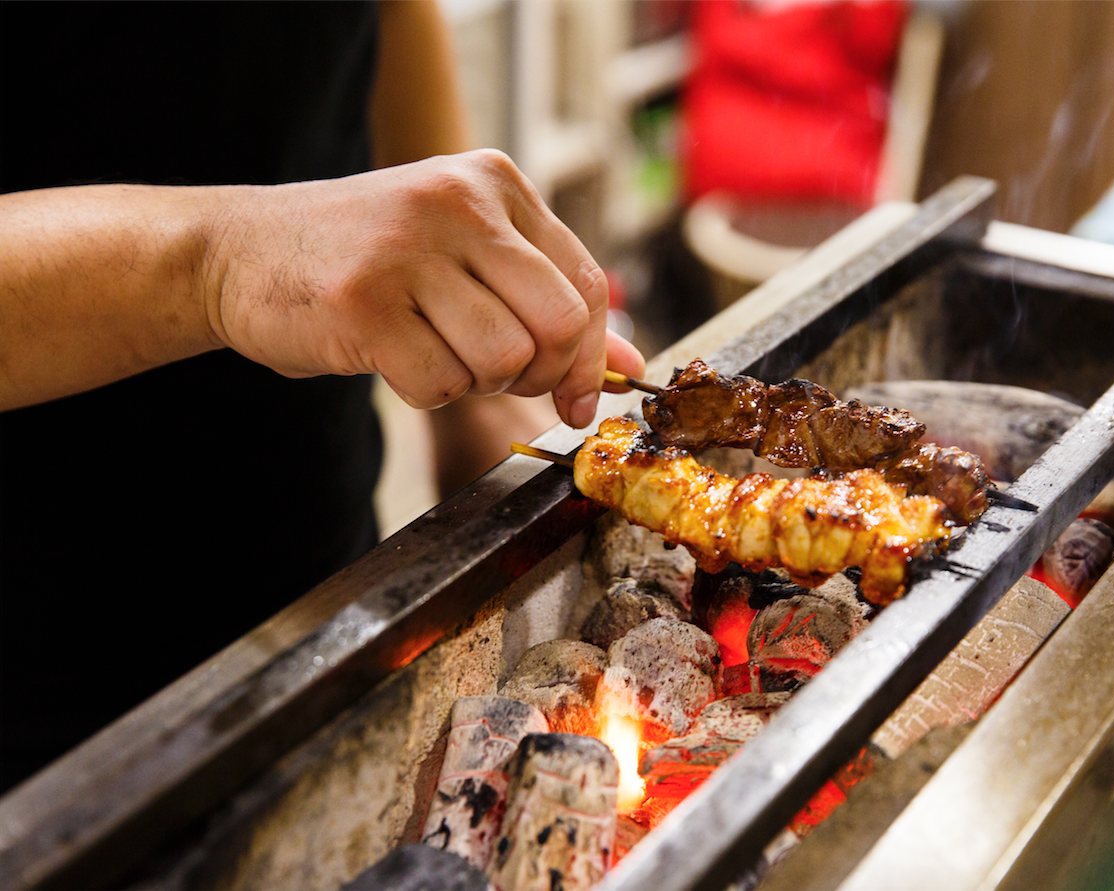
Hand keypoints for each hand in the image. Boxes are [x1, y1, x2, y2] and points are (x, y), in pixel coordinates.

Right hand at [211, 150, 643, 427]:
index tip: (576, 396)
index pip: (586, 284)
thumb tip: (632, 364)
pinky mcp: (363, 303)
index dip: (591, 357)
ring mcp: (408, 249)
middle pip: (560, 324)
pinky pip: (440, 385)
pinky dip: (425, 392)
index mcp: (495, 182)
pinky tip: (392, 356)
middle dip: (541, 374)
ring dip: (475, 382)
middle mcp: (458, 202)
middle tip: (499, 374)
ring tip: (433, 351)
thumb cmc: (369, 261)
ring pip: (504, 359)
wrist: (237, 251)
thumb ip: (549, 299)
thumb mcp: (465, 257)